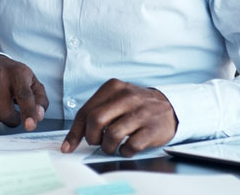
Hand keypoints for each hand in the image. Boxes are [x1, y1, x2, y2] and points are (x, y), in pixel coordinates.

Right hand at [0, 55, 48, 129]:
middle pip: (4, 112)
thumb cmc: (15, 78)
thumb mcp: (33, 84)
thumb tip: (38, 116)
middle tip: (13, 114)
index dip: (28, 112)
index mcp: (17, 73)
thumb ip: (40, 101)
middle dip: (11, 120)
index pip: (24, 95)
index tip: (30, 126)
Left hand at [62, 79, 177, 156]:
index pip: (86, 111)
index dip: (74, 132)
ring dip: (108, 147)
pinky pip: (130, 146)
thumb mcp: (116, 100)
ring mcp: (141, 113)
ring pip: (112, 135)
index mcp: (113, 87)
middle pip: (96, 120)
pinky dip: (125, 151)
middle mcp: (127, 97)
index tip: (68, 147)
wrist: (171, 106)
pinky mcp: (152, 129)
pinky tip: (127, 148)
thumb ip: (97, 112)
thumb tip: (74, 137)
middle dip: (91, 137)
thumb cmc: (136, 106)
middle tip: (96, 142)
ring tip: (112, 146)